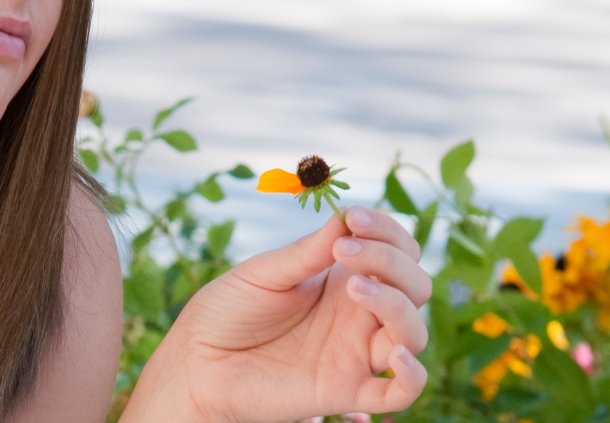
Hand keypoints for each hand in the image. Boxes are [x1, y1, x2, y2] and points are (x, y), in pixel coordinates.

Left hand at [126, 207, 430, 422]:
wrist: (196, 362)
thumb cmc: (226, 312)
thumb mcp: (265, 273)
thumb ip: (307, 253)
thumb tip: (345, 219)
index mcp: (342, 278)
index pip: (395, 250)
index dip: (385, 230)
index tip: (352, 217)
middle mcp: (358, 313)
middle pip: (414, 285)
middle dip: (391, 260)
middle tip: (344, 252)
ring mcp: (356, 352)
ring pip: (413, 332)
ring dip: (398, 305)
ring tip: (355, 287)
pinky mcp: (347, 390)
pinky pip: (401, 392)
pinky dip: (412, 375)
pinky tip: (395, 354)